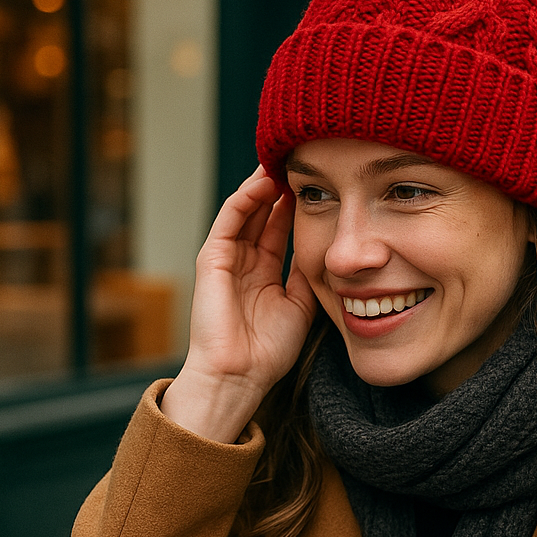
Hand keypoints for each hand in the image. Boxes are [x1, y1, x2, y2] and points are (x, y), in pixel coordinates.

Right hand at [160, 166, 318, 441]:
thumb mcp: (300, 304)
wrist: (239, 376)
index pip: (280, 228)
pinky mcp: (211, 259)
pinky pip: (230, 220)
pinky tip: (264, 181)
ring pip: (246, 210)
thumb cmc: (269, 350)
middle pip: (263, 213)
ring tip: (284, 161)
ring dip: (264, 185)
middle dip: (280, 187)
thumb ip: (306, 273)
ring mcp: (226, 258)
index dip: (296, 205)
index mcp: (264, 273)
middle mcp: (244, 261)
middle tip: (301, 160)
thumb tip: (324, 245)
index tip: (318, 184)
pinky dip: (246, 198)